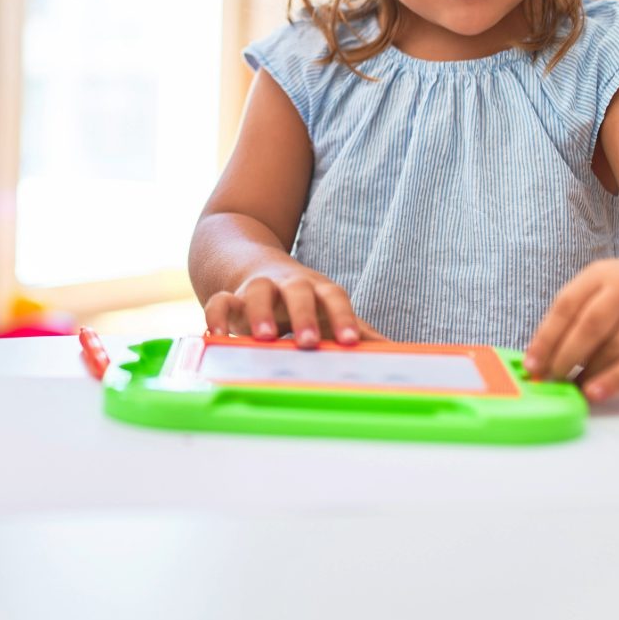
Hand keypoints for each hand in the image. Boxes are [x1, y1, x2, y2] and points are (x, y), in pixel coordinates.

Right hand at [204, 264, 386, 346]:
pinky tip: (217, 339)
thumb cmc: (300, 299)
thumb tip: (402, 358)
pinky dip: (216, 317)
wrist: (249, 261)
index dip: (344, 317)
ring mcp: (256, 288)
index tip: (351, 342)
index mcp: (317, 289)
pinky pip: (219, 301)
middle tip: (309, 343)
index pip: (334, 297)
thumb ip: (359, 334)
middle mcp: (287, 284)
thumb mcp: (328, 312)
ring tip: (262, 338)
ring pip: (257, 291)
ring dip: (259, 312)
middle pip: (298, 291)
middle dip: (303, 315)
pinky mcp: (229, 296)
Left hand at [524, 259, 618, 401]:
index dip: (546, 338)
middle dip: (567, 356)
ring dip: (591, 372)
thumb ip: (571, 316)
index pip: (565, 306)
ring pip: (615, 347)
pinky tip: (598, 391)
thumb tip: (543, 356)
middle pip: (590, 326)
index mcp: (599, 275)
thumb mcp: (594, 288)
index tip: (532, 363)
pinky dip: (615, 379)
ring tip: (574, 387)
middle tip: (552, 377)